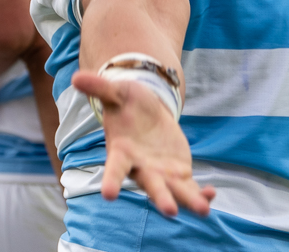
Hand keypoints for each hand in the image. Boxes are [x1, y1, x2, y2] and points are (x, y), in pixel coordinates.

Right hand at [73, 71, 215, 217]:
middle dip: (161, 198)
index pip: (114, 169)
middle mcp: (140, 168)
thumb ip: (100, 88)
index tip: (108, 195)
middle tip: (171, 211)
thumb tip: (77, 77)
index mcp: (122, 152)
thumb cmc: (126, 104)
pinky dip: (200, 193)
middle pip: (151, 185)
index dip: (111, 181)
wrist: (146, 112)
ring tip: (204, 210)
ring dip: (189, 201)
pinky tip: (211, 194)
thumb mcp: (116, 92)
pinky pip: (189, 188)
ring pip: (174, 192)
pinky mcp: (178, 173)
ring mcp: (160, 173)